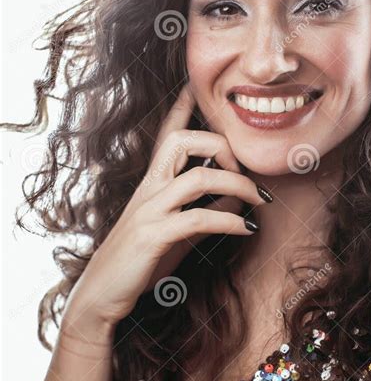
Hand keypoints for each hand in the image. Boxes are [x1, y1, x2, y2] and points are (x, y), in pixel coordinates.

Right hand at [64, 83, 271, 326]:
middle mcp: (148, 190)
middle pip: (182, 141)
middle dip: (221, 145)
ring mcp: (149, 211)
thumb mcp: (176, 234)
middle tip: (246, 170)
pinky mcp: (153, 236)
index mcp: (151, 185)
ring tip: (260, 199)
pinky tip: (247, 229)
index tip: (195, 84)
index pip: (166, 135)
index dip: (181, 106)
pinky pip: (199, 217)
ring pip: (197, 176)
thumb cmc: (138, 263)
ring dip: (238, 183)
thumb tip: (237, 197)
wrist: (101, 296)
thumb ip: (203, 212)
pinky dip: (230, 220)